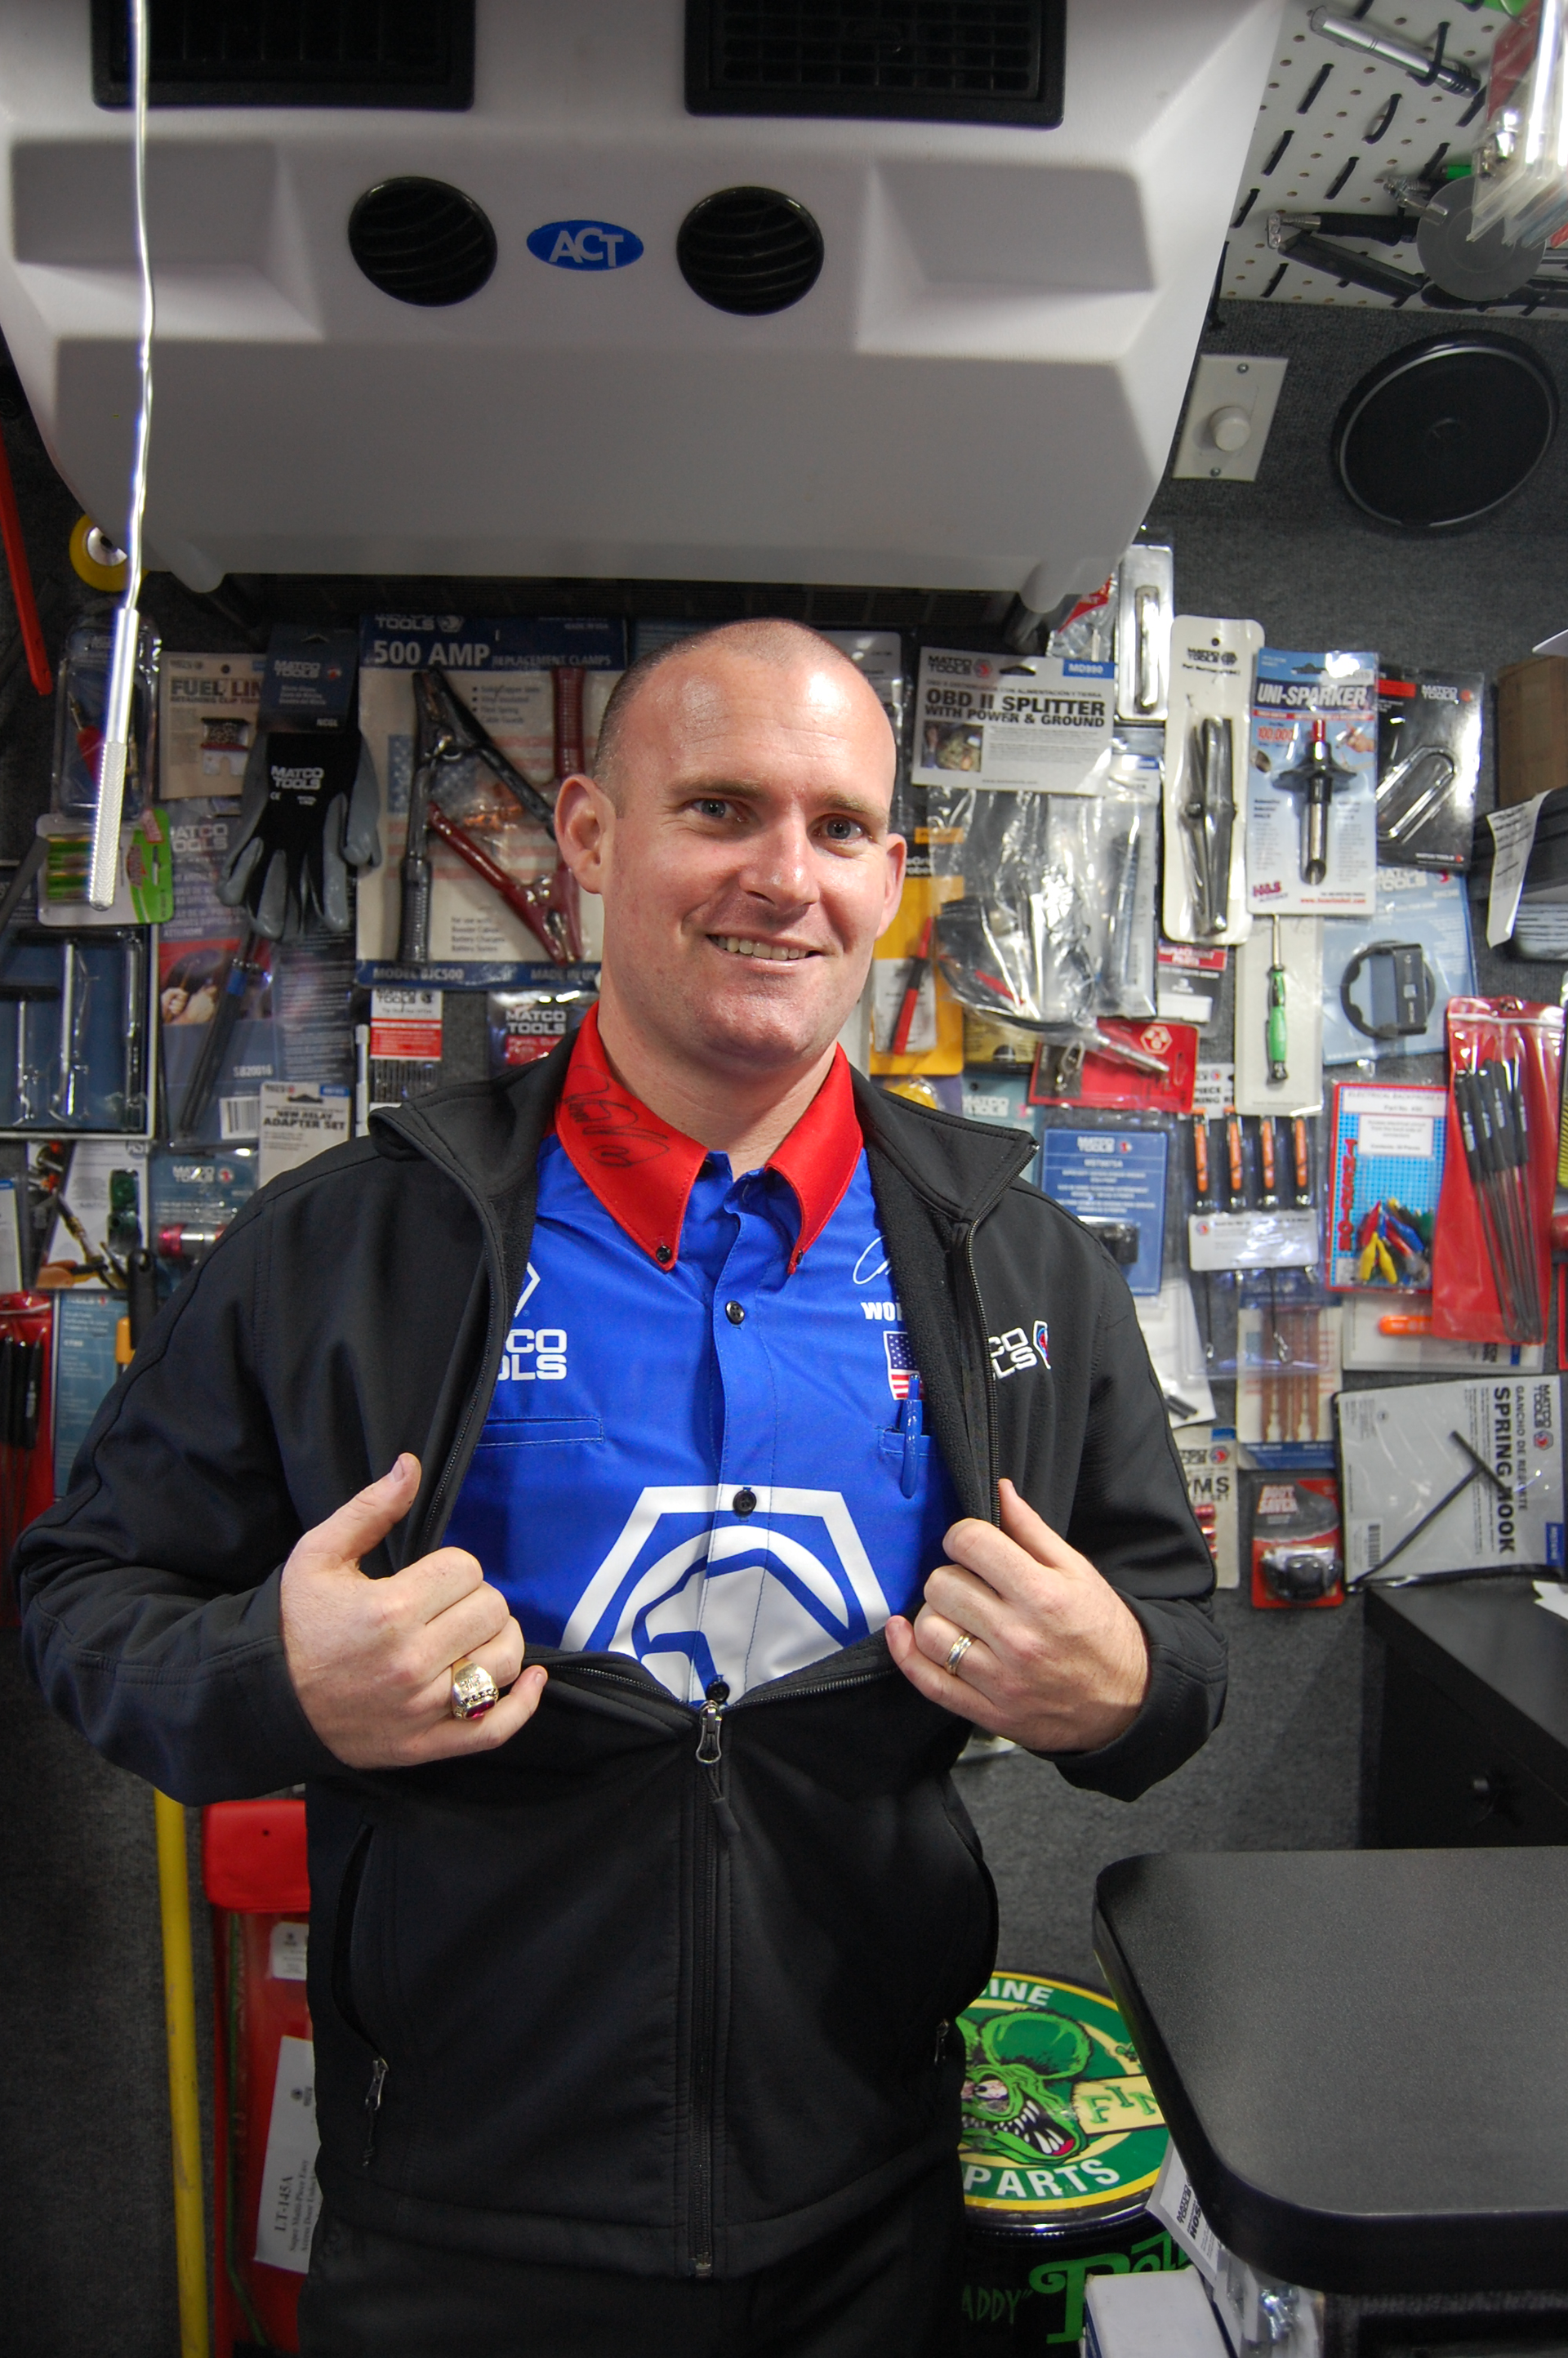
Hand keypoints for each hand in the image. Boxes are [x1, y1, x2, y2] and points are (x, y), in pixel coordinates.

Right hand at [278, 1454, 545, 1768]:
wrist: (267, 1698)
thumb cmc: (296, 1625)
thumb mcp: (318, 1556)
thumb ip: (369, 1509)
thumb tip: (411, 1467)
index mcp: (390, 1610)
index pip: (466, 1569)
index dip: (453, 1567)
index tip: (429, 1578)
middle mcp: (412, 1661)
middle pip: (490, 1610)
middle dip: (474, 1598)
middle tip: (445, 1605)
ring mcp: (423, 1707)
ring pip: (503, 1660)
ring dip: (497, 1640)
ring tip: (472, 1634)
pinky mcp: (426, 1743)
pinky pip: (495, 1728)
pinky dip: (523, 1705)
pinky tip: (530, 1680)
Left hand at [885, 1479, 1148, 1752]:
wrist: (1130, 1700)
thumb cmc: (1104, 1632)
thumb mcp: (1079, 1573)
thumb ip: (1033, 1531)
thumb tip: (999, 1491)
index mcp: (1042, 1595)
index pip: (970, 1543)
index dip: (963, 1536)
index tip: (971, 1545)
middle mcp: (1018, 1637)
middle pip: (942, 1584)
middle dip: (951, 1575)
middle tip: (972, 1584)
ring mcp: (1000, 1679)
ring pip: (929, 1629)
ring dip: (936, 1613)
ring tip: (959, 1614)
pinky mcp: (987, 1712)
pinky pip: (927, 1680)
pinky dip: (905, 1652)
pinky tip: (905, 1632)